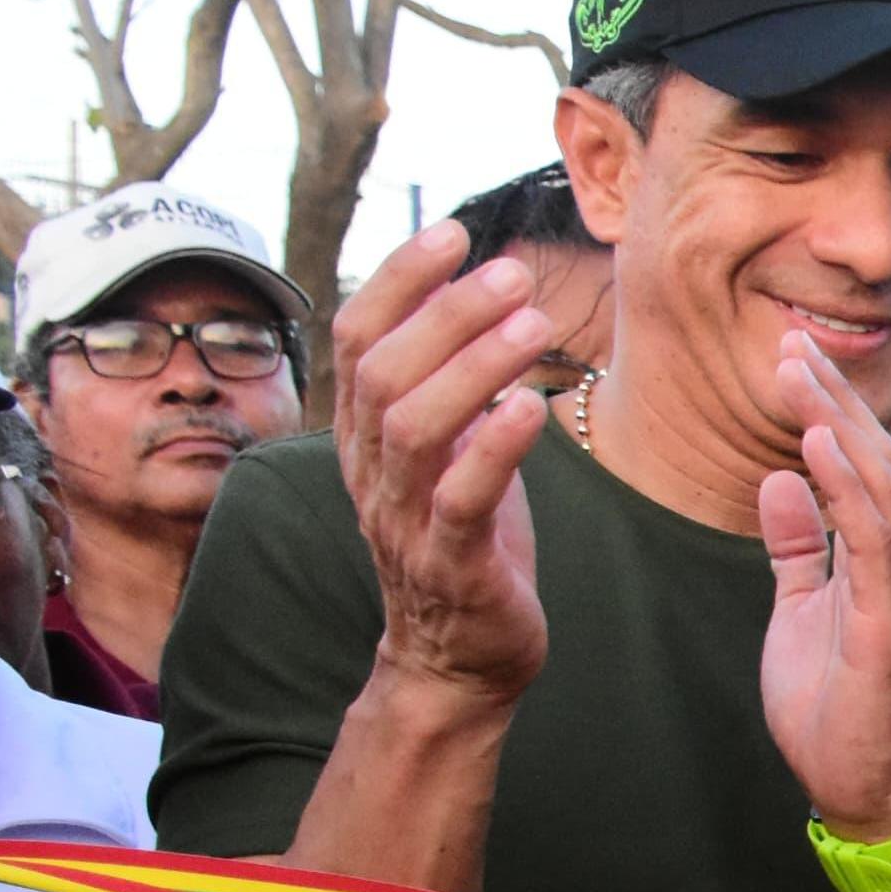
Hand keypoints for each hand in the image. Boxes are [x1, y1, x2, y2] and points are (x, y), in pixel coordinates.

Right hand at [332, 222, 554, 702]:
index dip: (399, 278)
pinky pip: (460, 498)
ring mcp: (404, 520)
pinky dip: (495, 446)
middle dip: (446, 312)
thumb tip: (473, 300)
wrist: (459, 661)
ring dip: (474, 365)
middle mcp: (371, 471)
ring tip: (534, 323)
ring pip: (414, 425)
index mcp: (364, 437)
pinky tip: (533, 405)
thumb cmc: (466, 543)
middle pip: (381, 369)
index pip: (357, 336)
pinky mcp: (451, 566)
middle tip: (513, 272)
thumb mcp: (452, 453)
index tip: (453, 230)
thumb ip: (450, 386)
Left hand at [759, 335, 890, 842]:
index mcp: (873, 562)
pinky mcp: (886, 623)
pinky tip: (816, 443)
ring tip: (800, 370)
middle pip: (867, 462)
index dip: (826, 410)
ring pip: (872, 487)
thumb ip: (799, 549)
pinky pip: (870, 541)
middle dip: (832, 398)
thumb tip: (779, 484)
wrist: (862, 791)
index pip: (853, 469)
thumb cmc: (836, 711)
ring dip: (835, 424)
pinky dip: (844, 487)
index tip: (793, 358)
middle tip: (794, 340)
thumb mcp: (801, 611)